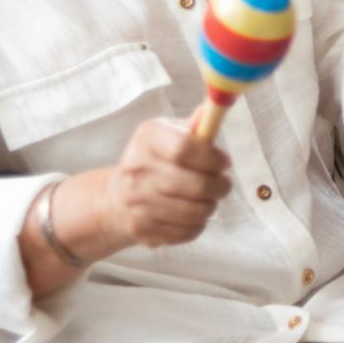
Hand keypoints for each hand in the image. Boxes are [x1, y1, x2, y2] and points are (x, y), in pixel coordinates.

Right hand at [102, 110, 232, 246]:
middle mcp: (136, 168)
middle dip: (219, 187)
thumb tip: (213, 110)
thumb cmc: (156, 160)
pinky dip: (197, 226)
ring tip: (208, 200)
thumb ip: (194, 127)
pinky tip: (193, 216)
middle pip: (194, 185)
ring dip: (209, 207)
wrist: (118, 196)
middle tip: (224, 185)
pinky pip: (184, 232)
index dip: (213, 158)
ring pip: (193, 212)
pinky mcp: (140, 228)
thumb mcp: (170, 134)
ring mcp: (135, 201)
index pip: (185, 148)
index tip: (225, 163)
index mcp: (147, 138)